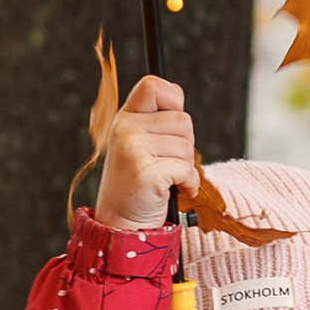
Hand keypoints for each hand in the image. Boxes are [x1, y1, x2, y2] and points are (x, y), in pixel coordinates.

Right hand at [97, 72, 197, 229]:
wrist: (121, 225)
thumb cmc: (138, 186)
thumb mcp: (140, 145)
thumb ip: (156, 119)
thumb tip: (177, 92)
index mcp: (126, 119)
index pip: (153, 85)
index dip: (173, 98)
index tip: (172, 124)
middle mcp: (125, 129)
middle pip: (182, 119)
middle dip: (185, 144)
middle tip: (168, 163)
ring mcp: (133, 149)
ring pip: (186, 146)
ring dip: (186, 167)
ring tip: (168, 179)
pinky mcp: (145, 171)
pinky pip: (186, 169)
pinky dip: (188, 184)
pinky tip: (174, 191)